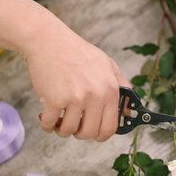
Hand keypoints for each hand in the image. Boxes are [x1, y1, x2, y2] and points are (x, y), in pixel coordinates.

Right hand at [0, 0, 129, 140]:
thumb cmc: (77, 52)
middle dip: (80, 134)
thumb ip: (121, 87)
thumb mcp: (107, 65)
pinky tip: (46, 117)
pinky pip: (49, 124)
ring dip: (61, 129)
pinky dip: (46, 125)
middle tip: (74, 125)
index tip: (93, 133)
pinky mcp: (54, 99)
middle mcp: (95, 95)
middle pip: (90, 133)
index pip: (110, 127)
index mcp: (110, 89)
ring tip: (59, 119)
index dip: (100, 135)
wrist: (49, 40)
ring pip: (69, 131)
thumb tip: (128, 112)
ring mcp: (75, 98)